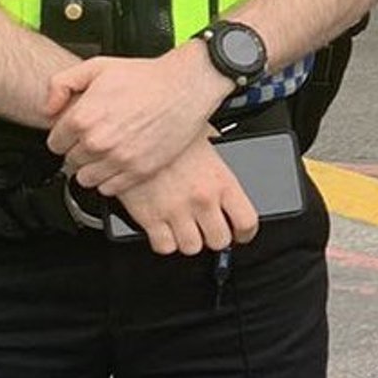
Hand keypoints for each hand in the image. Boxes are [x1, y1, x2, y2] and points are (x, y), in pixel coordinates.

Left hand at [44, 42, 233, 197]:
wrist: (186, 87)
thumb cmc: (147, 77)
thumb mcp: (97, 66)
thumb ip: (61, 84)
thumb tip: (47, 108)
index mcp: (82, 118)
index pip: (54, 143)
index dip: (65, 136)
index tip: (77, 132)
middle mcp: (98, 142)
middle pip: (70, 161)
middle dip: (79, 151)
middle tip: (96, 138)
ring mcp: (119, 159)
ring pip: (86, 179)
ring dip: (92, 168)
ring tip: (106, 153)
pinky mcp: (139, 171)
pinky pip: (110, 189)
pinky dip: (110, 180)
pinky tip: (118, 163)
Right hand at [112, 137, 258, 255]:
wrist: (131, 133)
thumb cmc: (167, 130)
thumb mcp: (205, 138)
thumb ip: (217, 162)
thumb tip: (225, 173)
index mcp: (222, 181)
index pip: (246, 222)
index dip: (244, 233)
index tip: (240, 235)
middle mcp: (202, 199)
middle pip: (219, 240)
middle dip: (214, 237)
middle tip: (208, 229)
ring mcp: (176, 211)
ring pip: (192, 248)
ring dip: (189, 240)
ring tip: (185, 227)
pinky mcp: (149, 218)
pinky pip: (164, 246)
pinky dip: (165, 242)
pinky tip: (164, 229)